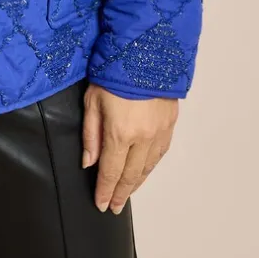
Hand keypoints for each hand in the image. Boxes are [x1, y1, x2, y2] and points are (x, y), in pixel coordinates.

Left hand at [80, 83, 177, 212]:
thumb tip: (88, 162)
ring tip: (128, 192)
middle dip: (121, 192)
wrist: (146, 50)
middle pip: (131, 175)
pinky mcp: (170, 123)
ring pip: (148, 167)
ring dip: (137, 182)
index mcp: (120, 133)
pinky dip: (151, 166)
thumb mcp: (92, 100)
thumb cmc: (113, 71)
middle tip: (114, 206)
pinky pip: (160, 153)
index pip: (110, 171)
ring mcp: (159, 131)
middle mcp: (142, 138)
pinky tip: (146, 170)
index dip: (104, 190)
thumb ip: (91, 134)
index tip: (101, 203)